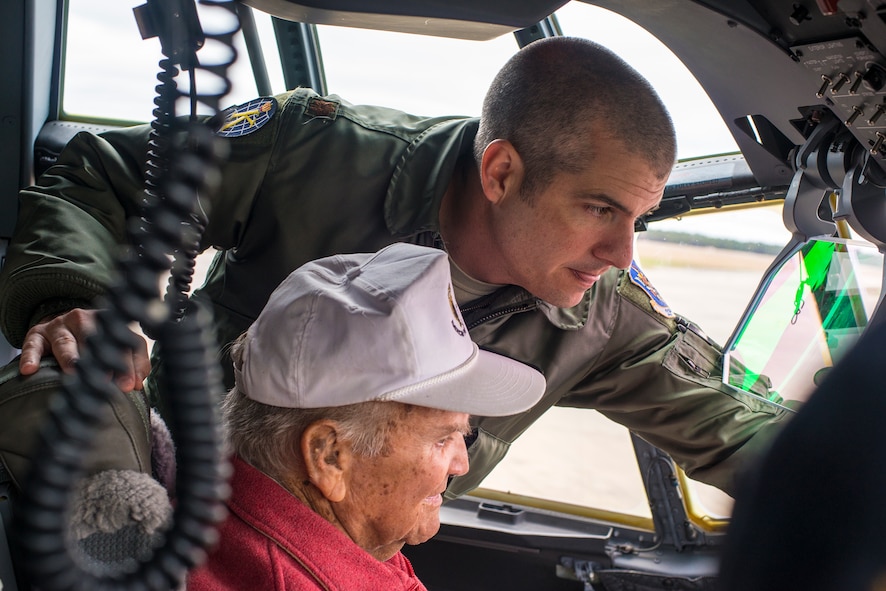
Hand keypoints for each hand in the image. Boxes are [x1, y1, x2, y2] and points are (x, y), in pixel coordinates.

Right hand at [19, 308, 150, 391]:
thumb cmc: (98, 342)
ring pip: (65, 342)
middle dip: (98, 362)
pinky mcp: (37, 334)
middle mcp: (83, 320)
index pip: (121, 342)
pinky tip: (30, 369)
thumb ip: (135, 362)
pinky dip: (30, 356)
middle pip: (93, 340)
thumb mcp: (119, 346)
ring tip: (73, 373)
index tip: (129, 385)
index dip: (127, 364)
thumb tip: (138, 384)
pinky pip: (32, 345)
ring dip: (70, 358)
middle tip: (103, 381)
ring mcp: (58, 326)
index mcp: (109, 322)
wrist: (66, 325)